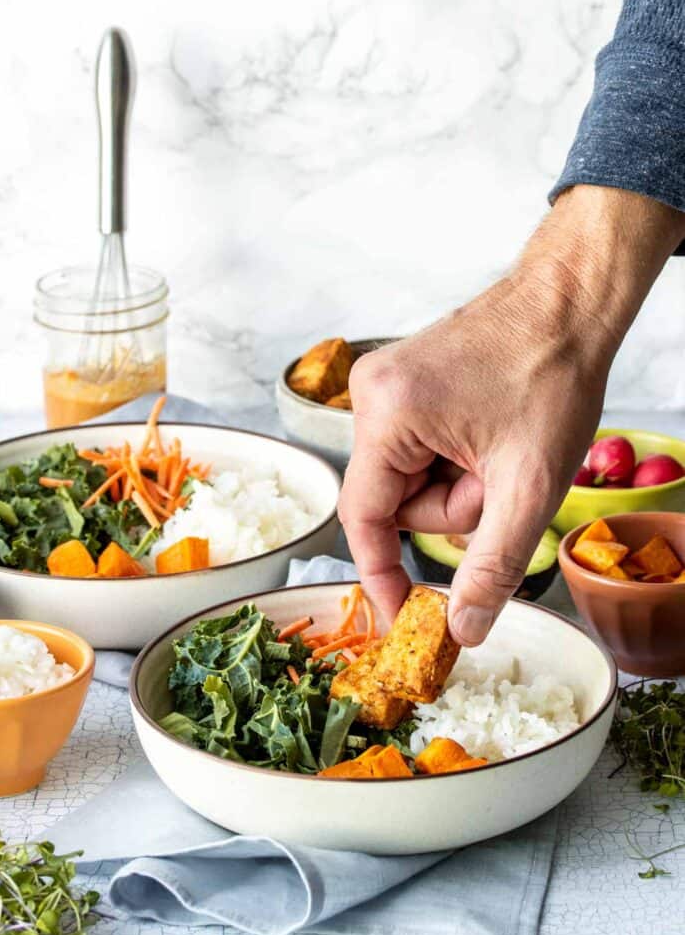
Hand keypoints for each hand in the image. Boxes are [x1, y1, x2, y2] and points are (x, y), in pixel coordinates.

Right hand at [339, 186, 684, 645]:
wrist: (570, 304)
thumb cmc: (553, 378)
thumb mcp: (528, 486)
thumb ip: (491, 565)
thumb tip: (462, 631)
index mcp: (388, 414)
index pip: (364, 518)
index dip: (383, 574)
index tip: (405, 616)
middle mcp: (371, 394)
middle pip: (394, 499)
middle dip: (452, 506)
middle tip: (501, 481)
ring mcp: (385, 384)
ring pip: (409, 477)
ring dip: (458, 483)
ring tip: (501, 450)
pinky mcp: (403, 382)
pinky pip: (416, 448)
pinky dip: (453, 458)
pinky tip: (487, 434)